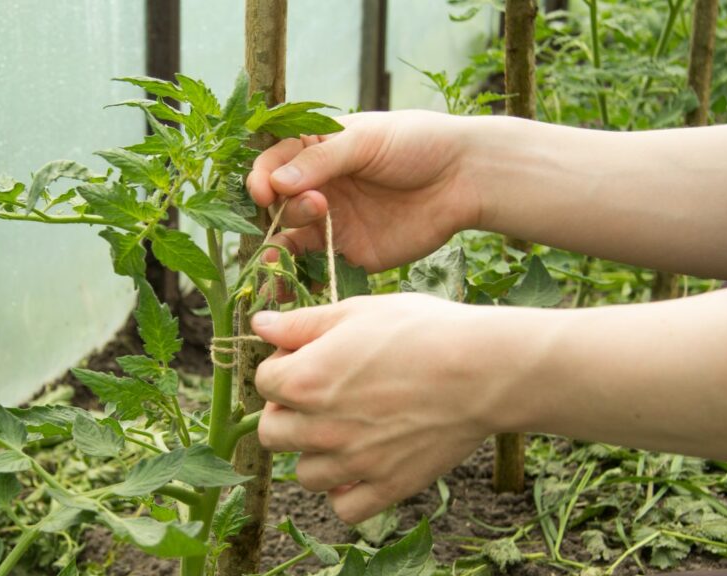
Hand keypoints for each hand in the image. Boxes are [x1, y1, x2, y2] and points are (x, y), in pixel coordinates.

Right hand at [245, 110, 480, 272]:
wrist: (464, 178)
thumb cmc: (417, 143)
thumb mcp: (366, 140)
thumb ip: (320, 160)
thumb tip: (275, 184)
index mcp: (316, 151)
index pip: (273, 164)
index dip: (262, 179)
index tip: (264, 192)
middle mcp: (318, 187)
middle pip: (277, 206)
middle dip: (282, 211)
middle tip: (316, 207)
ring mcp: (331, 223)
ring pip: (287, 240)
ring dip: (276, 252)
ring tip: (276, 261)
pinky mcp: (349, 253)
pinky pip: (313, 267)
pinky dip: (296, 277)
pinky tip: (286, 285)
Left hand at [253, 294, 497, 523]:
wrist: (484, 369)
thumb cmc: (423, 331)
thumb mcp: (357, 312)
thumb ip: (302, 323)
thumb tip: (259, 325)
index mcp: (306, 380)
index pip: (263, 383)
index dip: (284, 368)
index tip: (310, 360)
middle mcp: (321, 427)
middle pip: (271, 434)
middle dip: (287, 415)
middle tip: (321, 399)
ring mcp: (354, 463)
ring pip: (304, 475)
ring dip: (315, 454)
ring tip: (345, 431)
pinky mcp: (388, 487)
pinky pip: (344, 509)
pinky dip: (346, 493)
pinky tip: (362, 466)